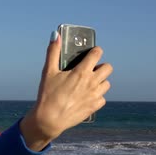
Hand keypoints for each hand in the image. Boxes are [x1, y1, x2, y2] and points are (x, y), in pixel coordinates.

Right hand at [20, 31, 112, 150]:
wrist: (50, 120)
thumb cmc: (48, 95)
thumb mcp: (48, 71)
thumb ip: (53, 52)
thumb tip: (55, 35)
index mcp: (82, 71)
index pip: (97, 54)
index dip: (95, 51)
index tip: (92, 53)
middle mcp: (92, 82)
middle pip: (108, 68)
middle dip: (101, 66)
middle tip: (90, 70)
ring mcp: (95, 95)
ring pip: (107, 83)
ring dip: (100, 81)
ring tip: (89, 84)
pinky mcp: (94, 107)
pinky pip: (102, 98)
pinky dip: (97, 96)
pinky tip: (87, 97)